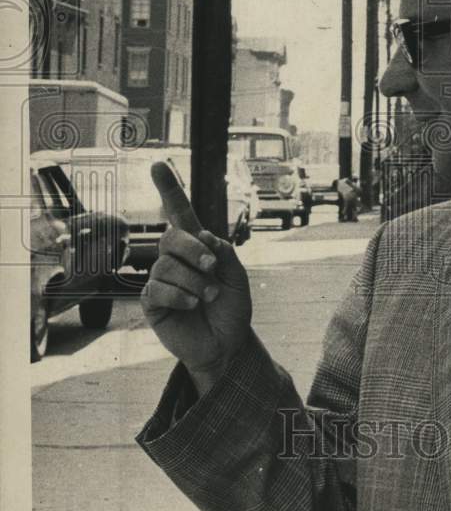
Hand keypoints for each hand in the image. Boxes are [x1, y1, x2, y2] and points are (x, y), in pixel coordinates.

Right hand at [141, 162, 252, 394]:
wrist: (227, 345)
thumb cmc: (232, 309)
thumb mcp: (237, 277)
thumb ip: (223, 252)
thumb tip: (202, 235)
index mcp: (197, 247)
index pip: (179, 214)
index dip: (169, 190)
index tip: (157, 164)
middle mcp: (175, 259)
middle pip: (172, 237)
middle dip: (194, 249)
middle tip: (214, 267)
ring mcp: (161, 280)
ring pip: (165, 264)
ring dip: (193, 279)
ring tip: (208, 296)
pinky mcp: (152, 302)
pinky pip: (157, 288)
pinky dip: (179, 294)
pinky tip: (192, 304)